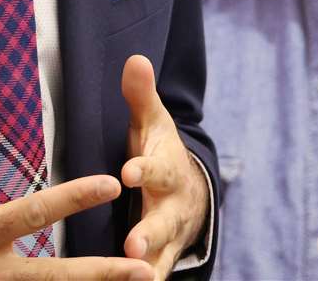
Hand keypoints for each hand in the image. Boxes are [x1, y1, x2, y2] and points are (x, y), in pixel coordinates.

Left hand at [120, 55, 208, 280]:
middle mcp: (171, 205)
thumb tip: (135, 58)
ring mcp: (169, 235)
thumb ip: (140, 95)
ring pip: (161, 255)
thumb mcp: (151, 122)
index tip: (127, 172)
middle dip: (149, 233)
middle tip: (132, 245)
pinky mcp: (162, 256)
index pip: (156, 168)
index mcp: (165, 169)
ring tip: (136, 279)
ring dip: (148, 267)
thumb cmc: (159, 150)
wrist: (190, 188)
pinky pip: (155, 274)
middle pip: (162, 221)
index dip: (143, 169)